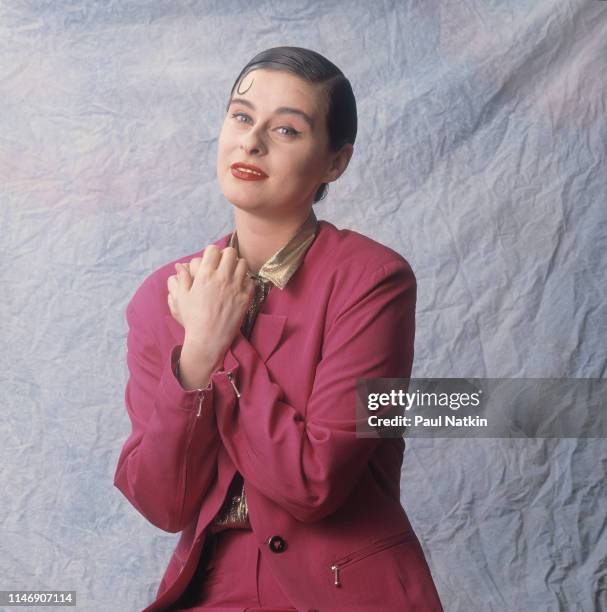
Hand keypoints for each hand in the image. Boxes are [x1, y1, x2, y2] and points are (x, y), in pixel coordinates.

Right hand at [167, 246, 254, 363]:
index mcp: (205, 275)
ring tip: (233, 273)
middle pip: (230, 252)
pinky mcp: (246, 298)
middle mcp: (222, 278)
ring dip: (237, 266)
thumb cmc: (192, 319)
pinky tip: (240, 286)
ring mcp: (236, 287)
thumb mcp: (182, 298)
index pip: (213, 250)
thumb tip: (179, 266)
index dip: (212, 252)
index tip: (211, 259)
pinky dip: (246, 280)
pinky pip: (251, 280)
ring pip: (243, 264)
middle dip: (226, 255)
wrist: (208, 339)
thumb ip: (182, 278)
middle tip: (223, 264)